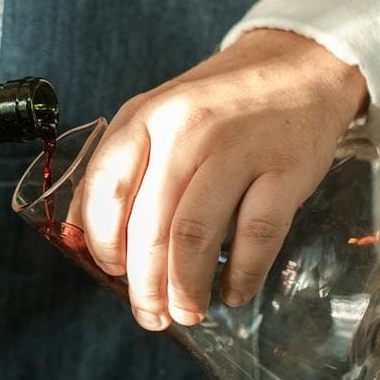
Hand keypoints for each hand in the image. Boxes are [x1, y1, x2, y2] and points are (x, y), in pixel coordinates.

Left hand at [78, 29, 367, 330]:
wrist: (300, 65)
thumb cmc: (219, 104)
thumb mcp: (157, 117)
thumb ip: (119, 169)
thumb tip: (79, 236)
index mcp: (146, 117)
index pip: (106, 187)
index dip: (103, 240)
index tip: (112, 271)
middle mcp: (187, 130)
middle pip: (151, 223)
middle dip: (145, 283)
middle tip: (151, 314)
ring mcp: (238, 149)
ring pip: (196, 235)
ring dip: (187, 287)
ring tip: (187, 312)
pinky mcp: (286, 168)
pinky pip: (257, 235)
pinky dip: (241, 275)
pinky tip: (234, 293)